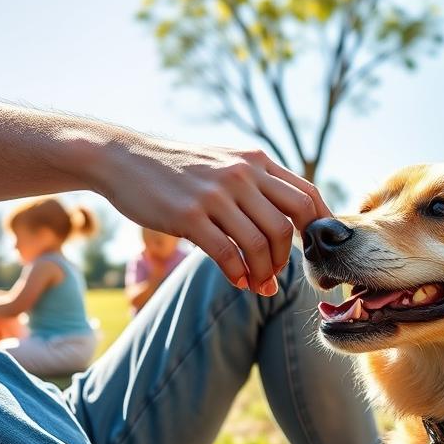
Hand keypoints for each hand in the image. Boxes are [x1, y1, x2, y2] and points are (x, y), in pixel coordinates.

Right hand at [91, 139, 330, 294]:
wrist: (124, 158)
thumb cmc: (179, 168)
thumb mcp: (225, 162)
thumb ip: (257, 183)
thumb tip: (289, 221)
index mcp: (256, 161)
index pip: (307, 195)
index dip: (319, 228)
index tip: (316, 252)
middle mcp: (242, 174)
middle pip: (289, 223)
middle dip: (290, 257)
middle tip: (279, 275)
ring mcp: (216, 194)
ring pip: (261, 243)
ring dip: (264, 273)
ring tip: (259, 285)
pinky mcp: (189, 215)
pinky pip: (227, 254)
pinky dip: (239, 274)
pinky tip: (238, 281)